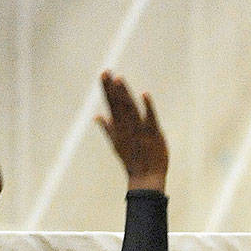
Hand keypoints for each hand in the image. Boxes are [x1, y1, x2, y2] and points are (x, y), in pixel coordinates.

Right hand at [95, 71, 167, 191]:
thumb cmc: (132, 162)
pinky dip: (147, 107)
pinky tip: (144, 94)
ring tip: (119, 79)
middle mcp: (126, 128)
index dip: (107, 89)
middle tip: (107, 71)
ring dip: (125, 94)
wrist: (146, 179)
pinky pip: (150, 118)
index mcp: (118, 128)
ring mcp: (140, 131)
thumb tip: (96, 116)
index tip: (104, 74)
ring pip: (130, 109)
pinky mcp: (153, 135)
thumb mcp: (116, 145)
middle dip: (112, 88)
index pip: (111, 104)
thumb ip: (107, 129)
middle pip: (118, 104)